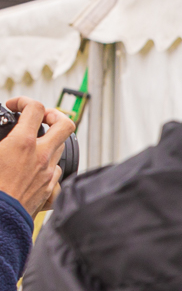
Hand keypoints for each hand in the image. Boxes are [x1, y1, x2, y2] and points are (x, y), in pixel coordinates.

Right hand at [0, 98, 74, 215]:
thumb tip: (1, 138)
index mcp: (22, 144)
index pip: (35, 108)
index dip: (25, 100)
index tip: (15, 105)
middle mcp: (41, 156)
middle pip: (65, 124)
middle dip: (54, 115)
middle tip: (40, 117)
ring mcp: (49, 173)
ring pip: (61, 148)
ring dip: (49, 141)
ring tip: (33, 142)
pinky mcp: (50, 190)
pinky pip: (56, 170)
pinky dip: (47, 164)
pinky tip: (34, 166)